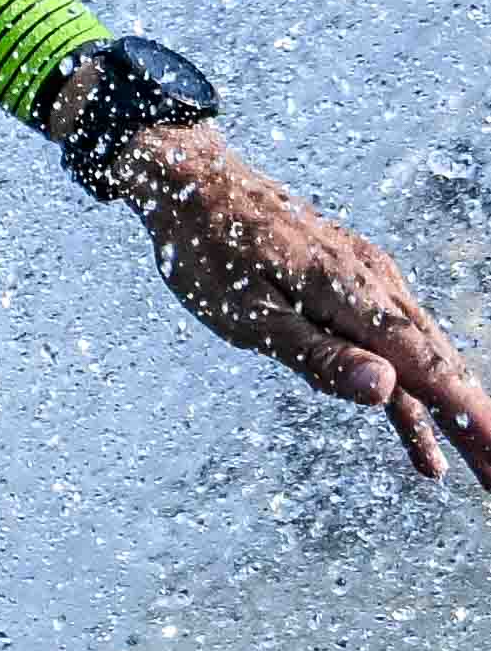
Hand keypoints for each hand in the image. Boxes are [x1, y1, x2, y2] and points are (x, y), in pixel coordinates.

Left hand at [94, 122, 490, 491]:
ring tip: (484, 472)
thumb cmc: (206, 249)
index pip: (428, 368)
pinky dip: (410, 398)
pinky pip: (392, 349)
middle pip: (440, 367)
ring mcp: (368, 284)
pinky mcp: (352, 287)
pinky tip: (423, 447)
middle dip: (479, 426)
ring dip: (456, 417)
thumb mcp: (247, 314)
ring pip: (424, 360)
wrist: (189, 179)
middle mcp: (375, 284)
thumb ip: (317, 355)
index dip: (471, 417)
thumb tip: (385, 389)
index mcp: (353, 293)